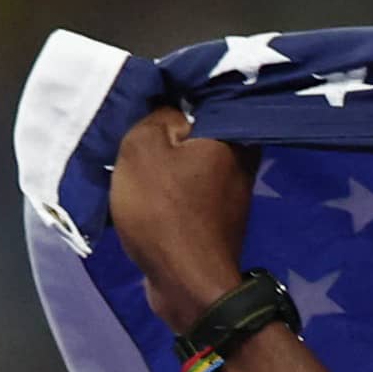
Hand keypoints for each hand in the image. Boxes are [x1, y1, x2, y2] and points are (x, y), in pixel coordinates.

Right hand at [108, 106, 256, 335]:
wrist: (187, 284)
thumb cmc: (165, 211)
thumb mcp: (143, 148)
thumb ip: (155, 116)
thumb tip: (170, 109)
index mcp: (233, 134)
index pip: (206, 92)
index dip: (173, 87)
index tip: (145, 87)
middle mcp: (241, 159)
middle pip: (197, 126)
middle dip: (166, 122)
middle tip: (132, 118)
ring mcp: (231, 190)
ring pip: (190, 156)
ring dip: (164, 154)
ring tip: (131, 146)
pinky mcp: (217, 216)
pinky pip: (187, 185)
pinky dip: (168, 182)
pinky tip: (143, 179)